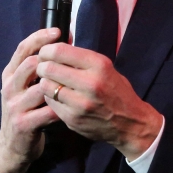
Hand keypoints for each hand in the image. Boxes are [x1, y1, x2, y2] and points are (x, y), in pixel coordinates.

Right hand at [0, 27, 61, 172]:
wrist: (14, 146)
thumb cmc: (27, 110)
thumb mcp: (26, 86)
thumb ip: (38, 67)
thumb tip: (62, 40)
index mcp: (10, 74)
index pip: (22, 48)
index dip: (40, 37)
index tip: (59, 30)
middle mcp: (9, 87)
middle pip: (30, 64)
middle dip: (52, 59)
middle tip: (72, 56)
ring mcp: (15, 106)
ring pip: (40, 87)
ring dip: (59, 83)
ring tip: (75, 82)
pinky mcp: (24, 123)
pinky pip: (48, 111)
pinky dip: (62, 107)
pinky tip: (73, 105)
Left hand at [35, 43, 162, 160]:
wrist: (130, 124)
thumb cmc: (117, 92)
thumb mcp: (106, 68)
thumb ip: (82, 59)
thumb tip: (56, 48)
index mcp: (99, 65)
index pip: (60, 51)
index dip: (46, 50)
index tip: (45, 52)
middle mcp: (90, 83)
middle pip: (49, 68)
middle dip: (42, 66)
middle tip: (43, 67)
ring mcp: (80, 103)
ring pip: (46, 86)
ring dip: (44, 82)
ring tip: (50, 81)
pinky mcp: (72, 119)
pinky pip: (50, 102)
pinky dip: (50, 97)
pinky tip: (57, 96)